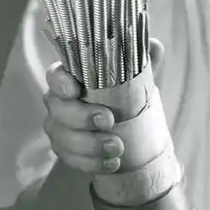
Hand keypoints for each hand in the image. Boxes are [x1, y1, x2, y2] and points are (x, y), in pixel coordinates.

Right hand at [42, 38, 164, 173]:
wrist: (126, 124)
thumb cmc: (123, 91)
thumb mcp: (134, 73)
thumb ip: (142, 58)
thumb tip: (153, 46)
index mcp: (71, 77)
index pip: (55, 75)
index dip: (61, 82)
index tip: (76, 89)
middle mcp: (58, 101)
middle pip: (58, 109)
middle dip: (82, 117)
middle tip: (109, 120)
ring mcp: (58, 127)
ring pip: (63, 138)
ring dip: (90, 145)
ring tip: (118, 147)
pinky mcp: (65, 150)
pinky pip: (71, 159)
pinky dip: (91, 163)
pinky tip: (113, 163)